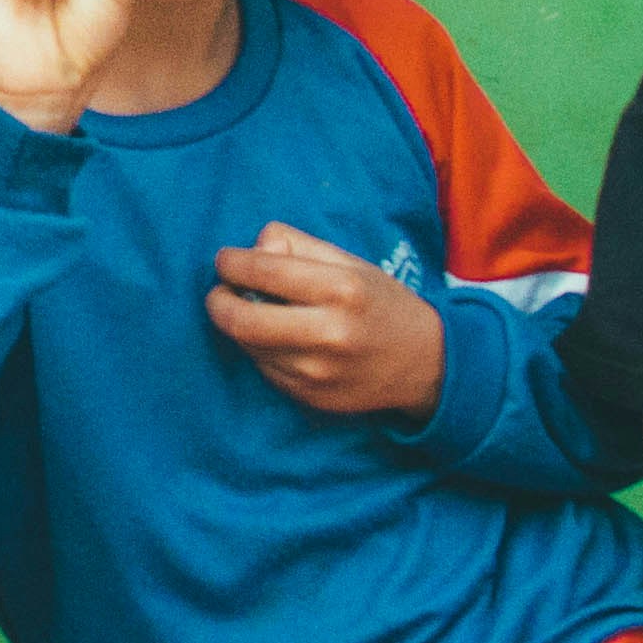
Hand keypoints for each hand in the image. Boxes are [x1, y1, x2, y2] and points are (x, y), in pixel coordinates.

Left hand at [206, 221, 447, 416]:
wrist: (423, 364)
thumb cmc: (379, 303)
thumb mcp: (349, 262)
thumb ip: (297, 245)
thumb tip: (251, 250)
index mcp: (342, 290)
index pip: (265, 271)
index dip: (232, 264)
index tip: (225, 260)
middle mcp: (329, 334)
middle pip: (243, 321)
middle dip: (219, 302)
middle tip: (219, 293)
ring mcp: (318, 373)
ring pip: (249, 346)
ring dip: (239, 326)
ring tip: (253, 312)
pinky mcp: (311, 398)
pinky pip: (264, 369)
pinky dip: (261, 351)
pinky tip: (279, 340)